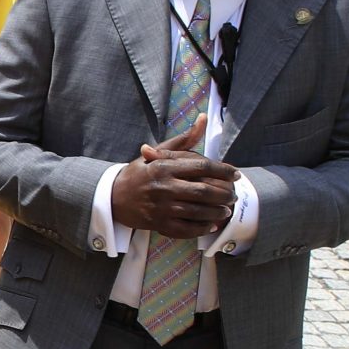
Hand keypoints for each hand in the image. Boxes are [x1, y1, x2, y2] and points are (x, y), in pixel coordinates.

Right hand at [110, 115, 236, 238]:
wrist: (113, 196)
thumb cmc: (140, 172)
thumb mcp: (159, 152)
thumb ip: (184, 139)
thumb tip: (204, 118)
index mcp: (165, 167)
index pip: (202, 167)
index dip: (224, 171)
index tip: (235, 174)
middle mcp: (164, 187)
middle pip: (204, 191)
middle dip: (224, 194)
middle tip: (233, 195)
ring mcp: (162, 208)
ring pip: (198, 212)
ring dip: (217, 212)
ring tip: (226, 209)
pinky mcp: (160, 224)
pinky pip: (187, 229)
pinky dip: (203, 228)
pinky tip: (212, 225)